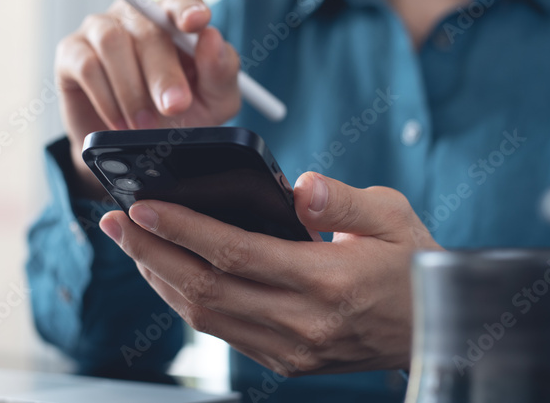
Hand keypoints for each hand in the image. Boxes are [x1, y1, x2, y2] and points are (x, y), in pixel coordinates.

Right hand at [55, 0, 241, 193]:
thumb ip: (221, 71)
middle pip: (148, 28)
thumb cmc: (177, 115)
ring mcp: (99, 29)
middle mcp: (135, 16)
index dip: (187, 8)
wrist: (133, 145)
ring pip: (113, 42)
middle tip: (175, 107)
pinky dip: (107, 98)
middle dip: (163, 72)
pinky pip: (87, 65)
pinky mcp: (71, 52)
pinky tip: (119, 123)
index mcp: (172, 20)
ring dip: (132, 89)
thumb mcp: (214, 101)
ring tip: (145, 124)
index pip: (180, 1)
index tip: (197, 23)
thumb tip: (212, 38)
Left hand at [97, 172, 442, 375]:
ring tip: (131, 243)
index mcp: (328, 282)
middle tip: (114, 221)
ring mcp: (291, 350)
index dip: (182, 229)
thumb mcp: (391, 216)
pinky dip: (186, 299)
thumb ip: (341, 200)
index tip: (142, 206)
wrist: (436, 328)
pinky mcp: (285, 361)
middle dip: (150, 251)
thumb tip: (297, 188)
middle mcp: (302, 324)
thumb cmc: (412, 263)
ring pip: (205, 315)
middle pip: (204, 287)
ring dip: (160, 277)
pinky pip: (221, 330)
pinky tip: (168, 272)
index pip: (235, 253)